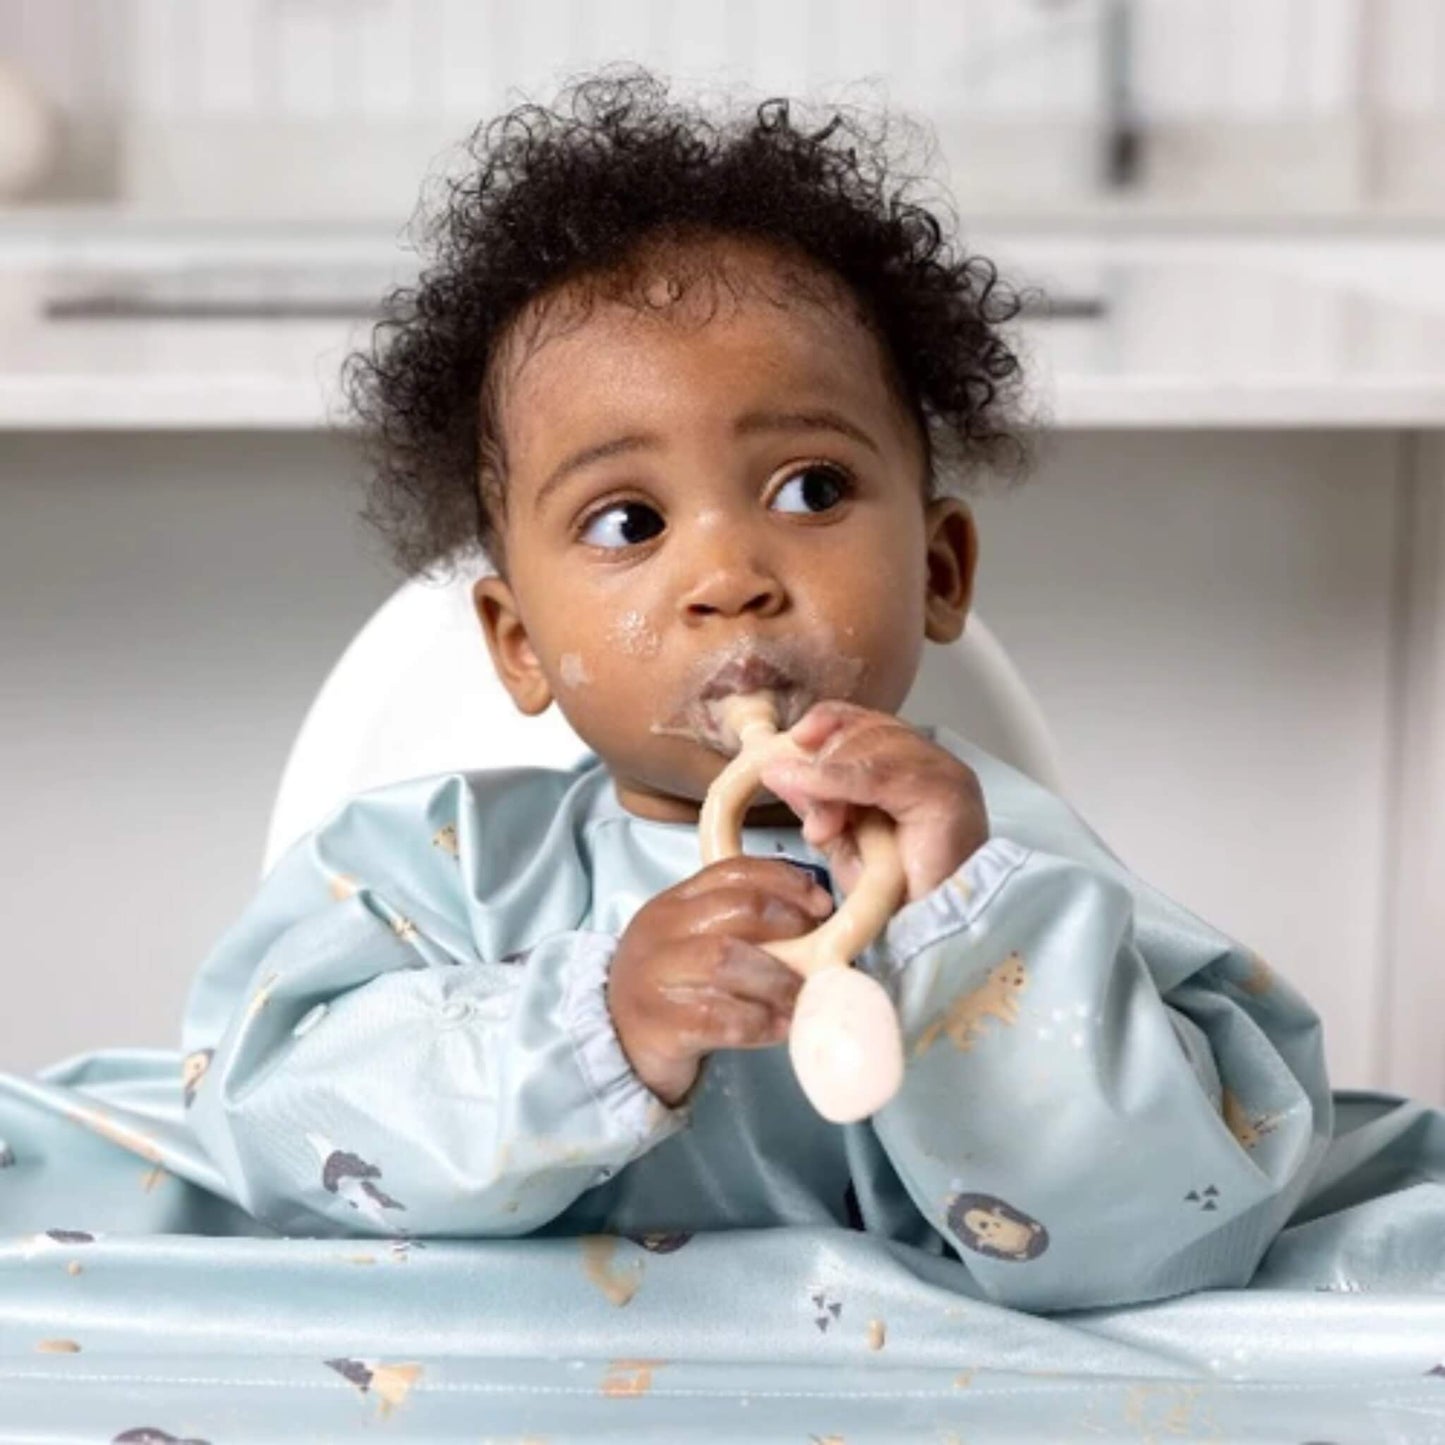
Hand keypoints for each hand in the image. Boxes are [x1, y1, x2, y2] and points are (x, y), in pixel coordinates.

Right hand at [607, 857, 833, 1106]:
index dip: (785, 881)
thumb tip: (816, 922)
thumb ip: (740, 927)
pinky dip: (759, 1022)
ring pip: (726, 959)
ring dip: (777, 977)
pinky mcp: (659, 1025)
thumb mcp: (693, 942)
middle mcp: (661, 931)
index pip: (733, 872)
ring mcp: (655, 976)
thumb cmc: (672, 988)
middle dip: (788, 925)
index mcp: (674, 903)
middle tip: (818, 951)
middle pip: (735, 909)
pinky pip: (718, 1017)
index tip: (822, 904)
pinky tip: (780, 1027)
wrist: (615, 1041)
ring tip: (802, 995)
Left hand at [758, 701, 989, 903]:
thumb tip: (779, 769)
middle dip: (824, 762)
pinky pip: (879, 775)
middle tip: (807, 812)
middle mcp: (935, 765)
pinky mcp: (946, 795)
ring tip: (820, 826)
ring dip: (829, 778)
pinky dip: (838, 782)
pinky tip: (816, 795)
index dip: (830, 722)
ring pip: (872, 745)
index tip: (793, 738)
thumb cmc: (896, 898)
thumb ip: (818, 803)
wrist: (931, 939)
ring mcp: (945, 775)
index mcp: (914, 770)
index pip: (870, 723)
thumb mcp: (846, 842)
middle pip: (868, 730)